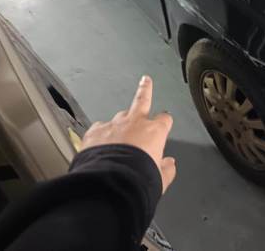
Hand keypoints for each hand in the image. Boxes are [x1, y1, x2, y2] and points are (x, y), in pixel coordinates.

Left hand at [80, 76, 175, 192]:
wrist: (110, 183)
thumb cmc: (137, 180)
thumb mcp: (160, 179)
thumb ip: (167, 169)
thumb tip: (170, 165)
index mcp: (155, 132)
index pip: (165, 119)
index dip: (165, 121)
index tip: (164, 122)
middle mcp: (135, 123)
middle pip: (142, 99)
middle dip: (145, 89)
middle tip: (146, 81)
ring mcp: (113, 125)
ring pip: (119, 117)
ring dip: (120, 123)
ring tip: (117, 132)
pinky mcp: (95, 132)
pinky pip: (99, 128)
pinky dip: (100, 135)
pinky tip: (99, 144)